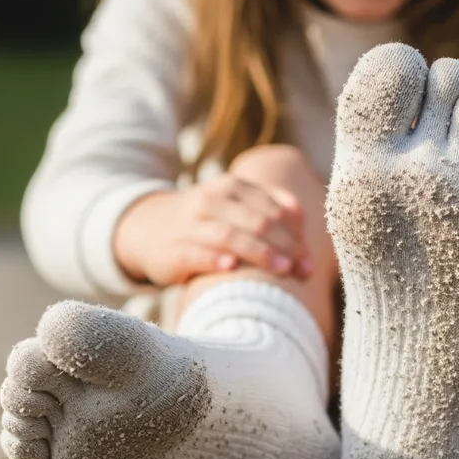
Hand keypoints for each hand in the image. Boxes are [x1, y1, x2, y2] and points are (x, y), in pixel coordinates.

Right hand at [113, 174, 310, 285]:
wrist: (147, 228)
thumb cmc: (206, 222)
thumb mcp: (235, 206)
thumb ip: (268, 207)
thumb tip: (302, 215)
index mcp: (232, 187)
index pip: (273, 209)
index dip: (296, 236)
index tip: (311, 262)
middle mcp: (211, 200)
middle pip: (257, 222)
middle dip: (286, 248)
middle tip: (305, 272)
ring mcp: (190, 224)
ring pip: (229, 235)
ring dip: (260, 252)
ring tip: (283, 269)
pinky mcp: (173, 249)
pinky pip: (195, 253)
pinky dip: (214, 259)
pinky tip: (230, 267)